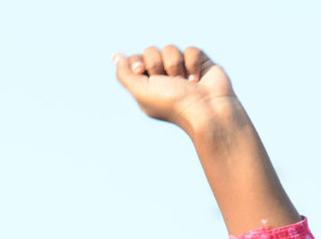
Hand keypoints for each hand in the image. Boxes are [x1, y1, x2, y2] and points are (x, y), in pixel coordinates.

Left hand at [114, 45, 237, 136]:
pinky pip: (190, 49)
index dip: (136, 62)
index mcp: (145, 85)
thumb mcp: (140, 91)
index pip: (134, 61)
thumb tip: (115, 56)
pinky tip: (196, 79)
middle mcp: (161, 77)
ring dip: (175, 65)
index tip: (140, 71)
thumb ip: (124, 74)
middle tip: (165, 80)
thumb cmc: (171, 103)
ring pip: (170, 49)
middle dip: (156, 64)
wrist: (205, 108)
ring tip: (183, 82)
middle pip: (150, 51)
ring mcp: (180, 69)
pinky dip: (192, 63)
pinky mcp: (198, 62)